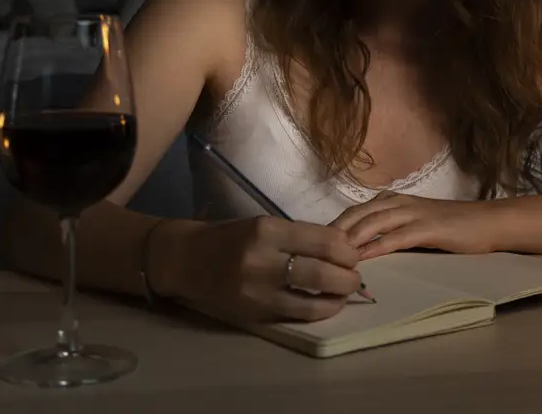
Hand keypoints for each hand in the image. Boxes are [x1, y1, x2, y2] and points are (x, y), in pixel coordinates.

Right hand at [174, 217, 361, 322]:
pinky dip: (319, 311)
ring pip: (313, 302)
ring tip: (344, 290)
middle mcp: (262, 262)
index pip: (324, 241)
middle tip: (354, 273)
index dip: (347, 249)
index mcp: (267, 231)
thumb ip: (302, 236)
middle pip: (323, 273)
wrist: (187, 260)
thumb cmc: (231, 237)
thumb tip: (344, 246)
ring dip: (338, 297)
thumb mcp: (265, 225)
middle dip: (349, 276)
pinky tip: (327, 304)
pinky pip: (297, 316)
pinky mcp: (255, 315)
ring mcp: (257, 293)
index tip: (352, 251)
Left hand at [328, 191, 498, 259]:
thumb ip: (391, 228)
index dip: (333, 226)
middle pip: (357, 214)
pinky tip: (362, 259)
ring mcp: (413, 213)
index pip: (355, 210)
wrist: (487, 222)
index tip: (314, 244)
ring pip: (373, 223)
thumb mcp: (416, 222)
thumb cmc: (452, 227)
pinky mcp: (427, 228)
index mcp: (394, 200)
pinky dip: (376, 247)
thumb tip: (362, 246)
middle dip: (334, 232)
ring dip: (350, 239)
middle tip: (313, 252)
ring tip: (330, 256)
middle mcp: (399, 202)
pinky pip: (396, 238)